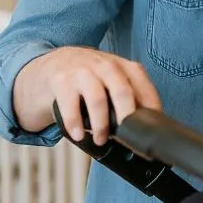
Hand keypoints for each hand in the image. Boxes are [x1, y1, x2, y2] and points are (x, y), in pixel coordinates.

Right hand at [13, 46, 161, 145]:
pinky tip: (78, 134)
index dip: (150, 105)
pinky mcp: (62, 81)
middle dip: (127, 116)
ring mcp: (83, 72)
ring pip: (98, 100)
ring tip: (100, 140)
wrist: (52, 63)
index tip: (150, 126)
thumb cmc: (89, 76)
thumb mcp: (111, 77)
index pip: (142, 84)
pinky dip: (75, 123)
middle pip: (122, 91)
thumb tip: (145, 122)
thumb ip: (127, 93)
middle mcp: (105, 66)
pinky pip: (70, 105)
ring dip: (101, 125)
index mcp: (123, 66)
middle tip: (127, 135)